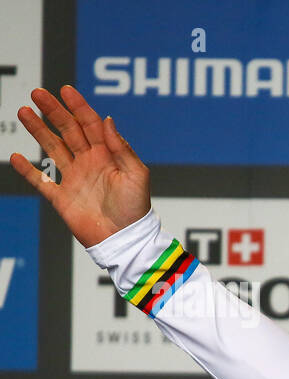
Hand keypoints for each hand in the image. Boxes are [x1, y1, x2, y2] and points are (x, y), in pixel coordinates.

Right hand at [9, 85, 150, 246]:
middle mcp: (90, 163)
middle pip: (68, 131)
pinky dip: (28, 170)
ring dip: (38, 130)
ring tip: (24, 112)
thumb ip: (121, 148)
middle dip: (53, 111)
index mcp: (108, 156)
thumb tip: (107, 119)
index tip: (65, 90)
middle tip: (37, 93)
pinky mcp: (62, 198)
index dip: (78, 107)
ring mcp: (74, 179)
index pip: (91, 125)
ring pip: (52, 148)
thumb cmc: (136, 210)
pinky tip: (15, 157)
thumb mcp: (136, 175)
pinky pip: (41, 181)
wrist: (125, 240)